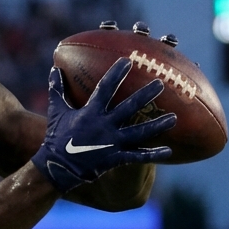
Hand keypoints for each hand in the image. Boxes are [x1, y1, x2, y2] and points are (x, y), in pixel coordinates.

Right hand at [31, 59, 175, 192]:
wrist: (57, 167)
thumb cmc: (57, 137)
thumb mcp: (56, 111)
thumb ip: (57, 90)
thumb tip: (54, 68)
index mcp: (90, 112)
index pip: (105, 88)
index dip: (116, 74)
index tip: (129, 61)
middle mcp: (103, 126)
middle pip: (129, 108)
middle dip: (145, 95)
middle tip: (161, 84)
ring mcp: (111, 143)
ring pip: (139, 133)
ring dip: (157, 125)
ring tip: (173, 118)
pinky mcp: (114, 159)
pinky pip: (137, 157)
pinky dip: (152, 155)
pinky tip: (168, 151)